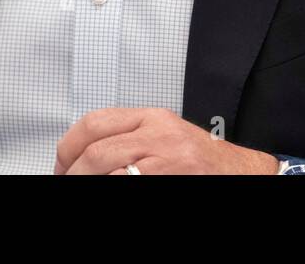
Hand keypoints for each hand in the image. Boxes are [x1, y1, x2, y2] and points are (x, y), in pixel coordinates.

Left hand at [54, 107, 278, 174]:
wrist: (243, 173)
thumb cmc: (204, 163)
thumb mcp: (165, 138)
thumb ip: (129, 139)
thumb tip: (84, 157)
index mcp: (152, 118)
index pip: (94, 123)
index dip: (68, 147)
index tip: (61, 165)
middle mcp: (159, 133)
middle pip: (96, 149)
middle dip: (73, 171)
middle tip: (66, 181)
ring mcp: (168, 157)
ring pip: (108, 167)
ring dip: (87, 180)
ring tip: (80, 186)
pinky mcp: (174, 176)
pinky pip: (129, 181)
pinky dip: (113, 184)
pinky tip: (109, 186)